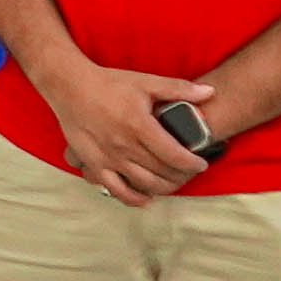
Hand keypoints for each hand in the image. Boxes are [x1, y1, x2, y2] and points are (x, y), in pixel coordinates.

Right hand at [29, 52, 207, 200]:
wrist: (69, 87)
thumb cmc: (109, 83)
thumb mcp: (146, 82)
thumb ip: (179, 89)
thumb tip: (210, 92)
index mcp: (139, 125)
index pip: (175, 155)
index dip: (193, 164)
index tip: (201, 163)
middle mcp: (124, 145)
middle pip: (162, 172)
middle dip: (183, 176)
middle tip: (190, 172)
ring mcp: (108, 158)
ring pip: (143, 184)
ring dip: (164, 188)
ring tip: (173, 181)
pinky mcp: (94, 164)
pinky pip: (116, 190)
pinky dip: (134, 198)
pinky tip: (146, 197)